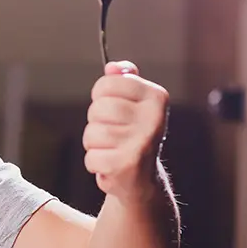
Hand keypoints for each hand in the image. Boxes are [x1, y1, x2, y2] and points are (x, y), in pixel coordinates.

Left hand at [83, 61, 169, 201]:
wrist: (143, 180)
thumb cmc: (133, 136)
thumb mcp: (133, 104)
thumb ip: (123, 81)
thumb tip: (112, 67)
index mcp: (155, 97)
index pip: (107, 83)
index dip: (100, 97)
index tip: (112, 109)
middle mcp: (153, 118)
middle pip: (97, 108)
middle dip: (96, 122)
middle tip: (112, 133)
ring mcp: (141, 141)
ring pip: (92, 133)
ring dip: (95, 144)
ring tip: (112, 149)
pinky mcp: (127, 164)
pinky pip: (91, 157)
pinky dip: (95, 163)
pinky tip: (111, 165)